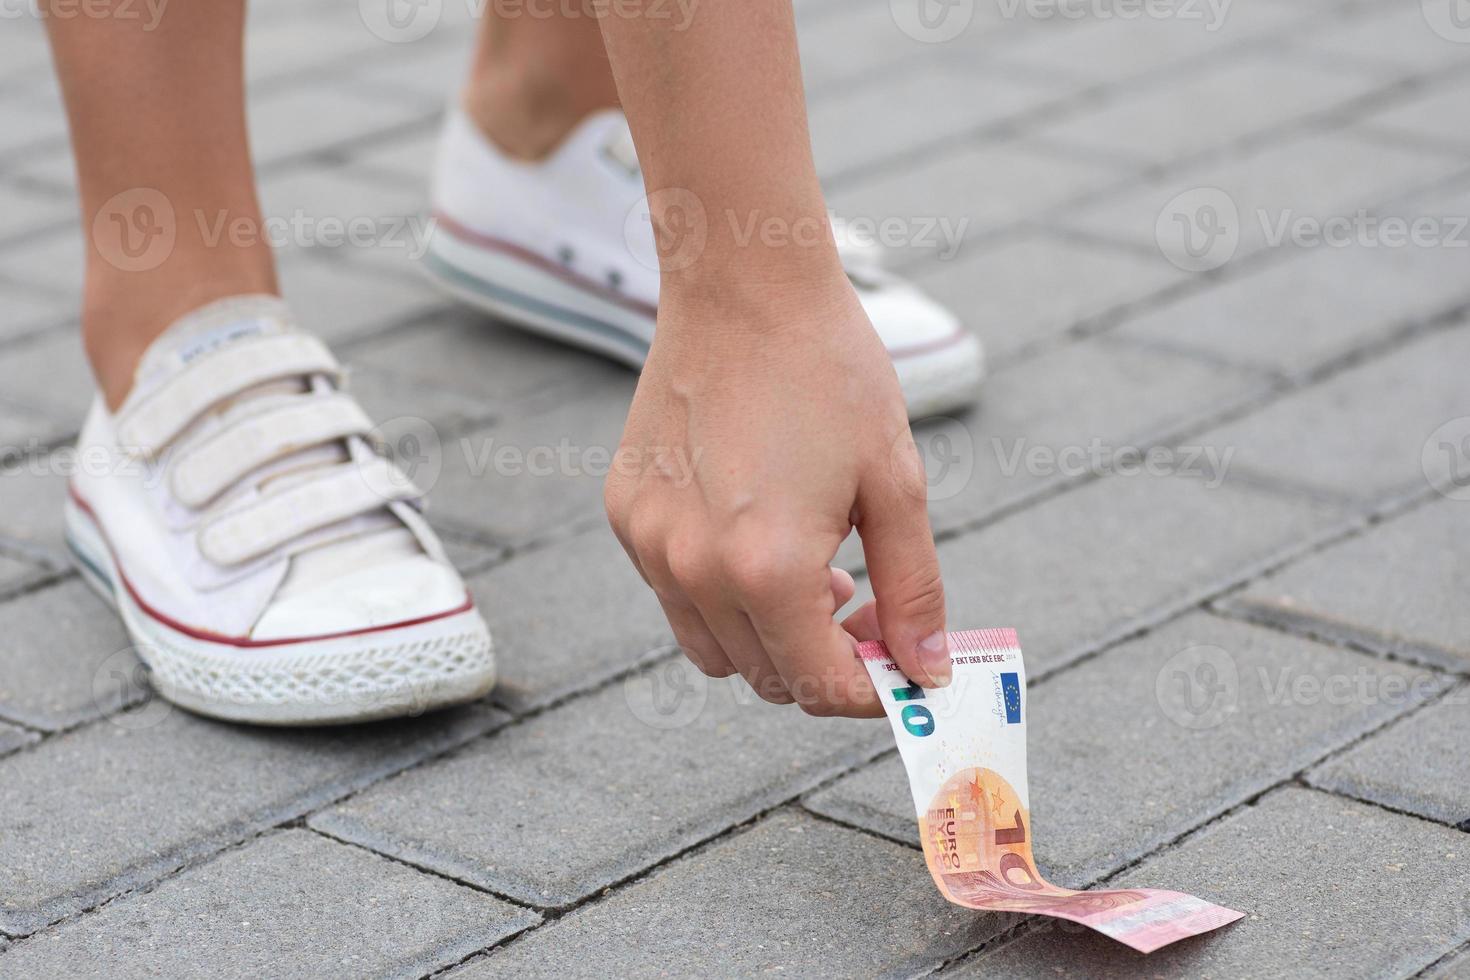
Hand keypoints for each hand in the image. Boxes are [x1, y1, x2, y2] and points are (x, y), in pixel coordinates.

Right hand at [605, 278, 949, 716]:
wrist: (744, 288)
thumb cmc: (830, 374)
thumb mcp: (896, 484)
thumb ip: (915, 591)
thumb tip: (925, 672)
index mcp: (769, 567)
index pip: (820, 687)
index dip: (872, 691)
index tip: (899, 665)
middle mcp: (695, 569)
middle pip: (766, 679)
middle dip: (824, 663)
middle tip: (865, 605)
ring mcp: (649, 545)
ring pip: (713, 650)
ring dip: (769, 637)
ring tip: (812, 570)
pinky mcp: (625, 515)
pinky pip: (674, 594)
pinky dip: (720, 592)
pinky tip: (756, 530)